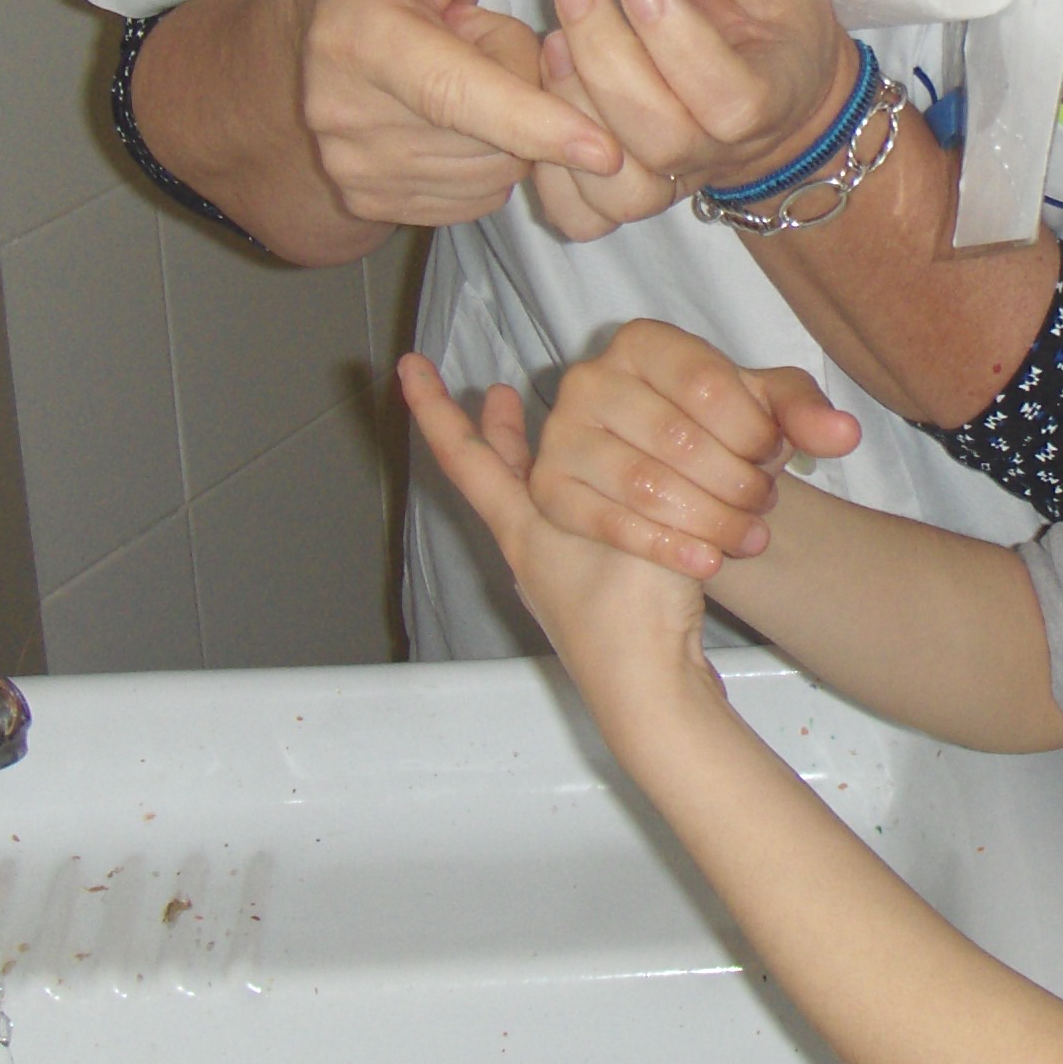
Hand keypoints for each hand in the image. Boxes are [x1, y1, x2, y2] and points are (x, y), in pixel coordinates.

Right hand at [299, 0, 620, 225]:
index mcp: (357, 38)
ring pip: (496, 172)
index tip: (605, 151)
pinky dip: (489, 162)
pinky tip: (459, 124)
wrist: (313, 46)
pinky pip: (477, 197)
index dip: (534, 122)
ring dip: (510, 133)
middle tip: (487, 48)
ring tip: (468, 80)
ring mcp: (356, 170)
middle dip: (527, 96)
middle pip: (496, 138)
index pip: (456, 93)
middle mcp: (345, 115)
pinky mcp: (372, 205)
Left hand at [396, 354, 706, 663]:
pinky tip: (615, 486)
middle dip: (496, 430)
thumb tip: (633, 433)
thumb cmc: (632, 616)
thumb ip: (624, 481)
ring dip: (546, 457)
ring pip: (543, 496)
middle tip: (495, 389)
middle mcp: (531, 547)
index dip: (435, 410)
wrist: (653, 693)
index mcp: (522, 528)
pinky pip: (581, 521)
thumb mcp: (627, 525)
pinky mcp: (597, 592)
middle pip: (500, 475)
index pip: (465, 457)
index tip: (410, 370)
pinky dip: (588, 492)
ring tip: (555, 426)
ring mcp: (560, 574)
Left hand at [528, 0, 855, 230]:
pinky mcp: (633, 194)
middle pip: (665, 137)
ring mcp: (677, 181)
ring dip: (576, 110)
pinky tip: (543, 101)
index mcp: (775, 95)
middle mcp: (725, 152)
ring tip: (555, 41)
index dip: (679, 46)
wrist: (774, 76)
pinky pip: (587, 217)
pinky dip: (552, 177)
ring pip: (624, 186)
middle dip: (608, 60)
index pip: (732, 99)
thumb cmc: (763, 4)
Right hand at [534, 321, 863, 579]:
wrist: (674, 470)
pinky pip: (609, 524)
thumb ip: (807, 412)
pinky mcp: (549, 489)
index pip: (708, 387)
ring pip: (645, 486)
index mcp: (642, 342)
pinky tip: (709, 561)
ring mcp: (561, 434)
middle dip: (736, 482)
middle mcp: (589, 378)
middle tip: (764, 504)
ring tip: (749, 536)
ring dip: (710, 520)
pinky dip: (667, 547)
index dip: (754, 431)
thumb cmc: (721, 426)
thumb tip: (844, 434)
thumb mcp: (768, 409)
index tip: (775, 455)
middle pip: (677, 440)